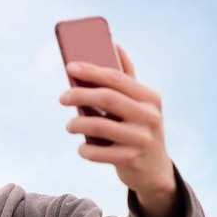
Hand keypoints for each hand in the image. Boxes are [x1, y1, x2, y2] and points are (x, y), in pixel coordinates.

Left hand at [59, 45, 181, 216]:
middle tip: (62, 97)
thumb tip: (114, 45)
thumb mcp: (140, 105)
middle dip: (79, 95)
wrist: (155, 171)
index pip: (117, 78)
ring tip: (69, 126)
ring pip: (98, 126)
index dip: (91, 71)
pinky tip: (82, 147)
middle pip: (106, 98)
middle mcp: (149, 116)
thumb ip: (127, 78)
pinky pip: (96, 152)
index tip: (70, 67)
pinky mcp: (130, 160)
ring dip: (76, 124)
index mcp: (150, 98)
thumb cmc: (140, 130)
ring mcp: (141, 139)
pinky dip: (84, 149)